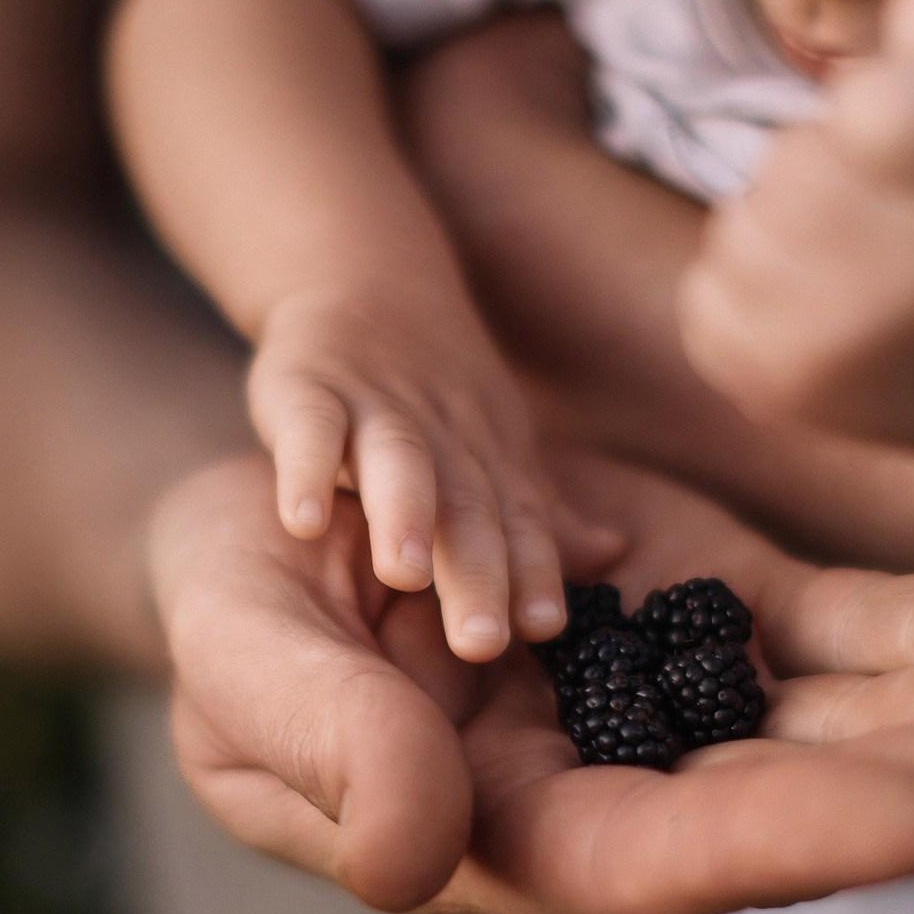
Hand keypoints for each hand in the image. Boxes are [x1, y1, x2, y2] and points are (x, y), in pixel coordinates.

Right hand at [149, 449, 913, 913]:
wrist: (292, 497)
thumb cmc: (234, 587)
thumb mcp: (235, 646)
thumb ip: (316, 741)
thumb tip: (412, 852)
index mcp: (494, 833)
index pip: (650, 863)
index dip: (782, 843)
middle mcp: (612, 790)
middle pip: (793, 810)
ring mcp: (675, 699)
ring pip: (843, 725)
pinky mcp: (711, 606)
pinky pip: (836, 631)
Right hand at [251, 285, 587, 662]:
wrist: (366, 272)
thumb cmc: (438, 387)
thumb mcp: (496, 445)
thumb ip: (542, 513)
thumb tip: (613, 558)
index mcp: (489, 460)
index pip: (519, 522)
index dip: (535, 571)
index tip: (548, 628)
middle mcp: (442, 437)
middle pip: (465, 507)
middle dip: (476, 572)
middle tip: (481, 641)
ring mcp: (374, 410)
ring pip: (397, 463)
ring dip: (403, 514)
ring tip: (405, 575)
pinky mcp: (307, 387)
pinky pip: (309, 428)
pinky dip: (305, 469)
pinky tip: (300, 522)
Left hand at [679, 0, 913, 452]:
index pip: (871, 106)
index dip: (872, 106)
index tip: (904, 138)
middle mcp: (911, 279)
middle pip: (792, 159)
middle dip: (823, 172)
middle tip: (886, 220)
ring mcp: (840, 345)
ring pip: (740, 225)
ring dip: (776, 233)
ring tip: (850, 268)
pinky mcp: (779, 391)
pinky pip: (706, 293)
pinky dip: (742, 295)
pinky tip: (809, 312)